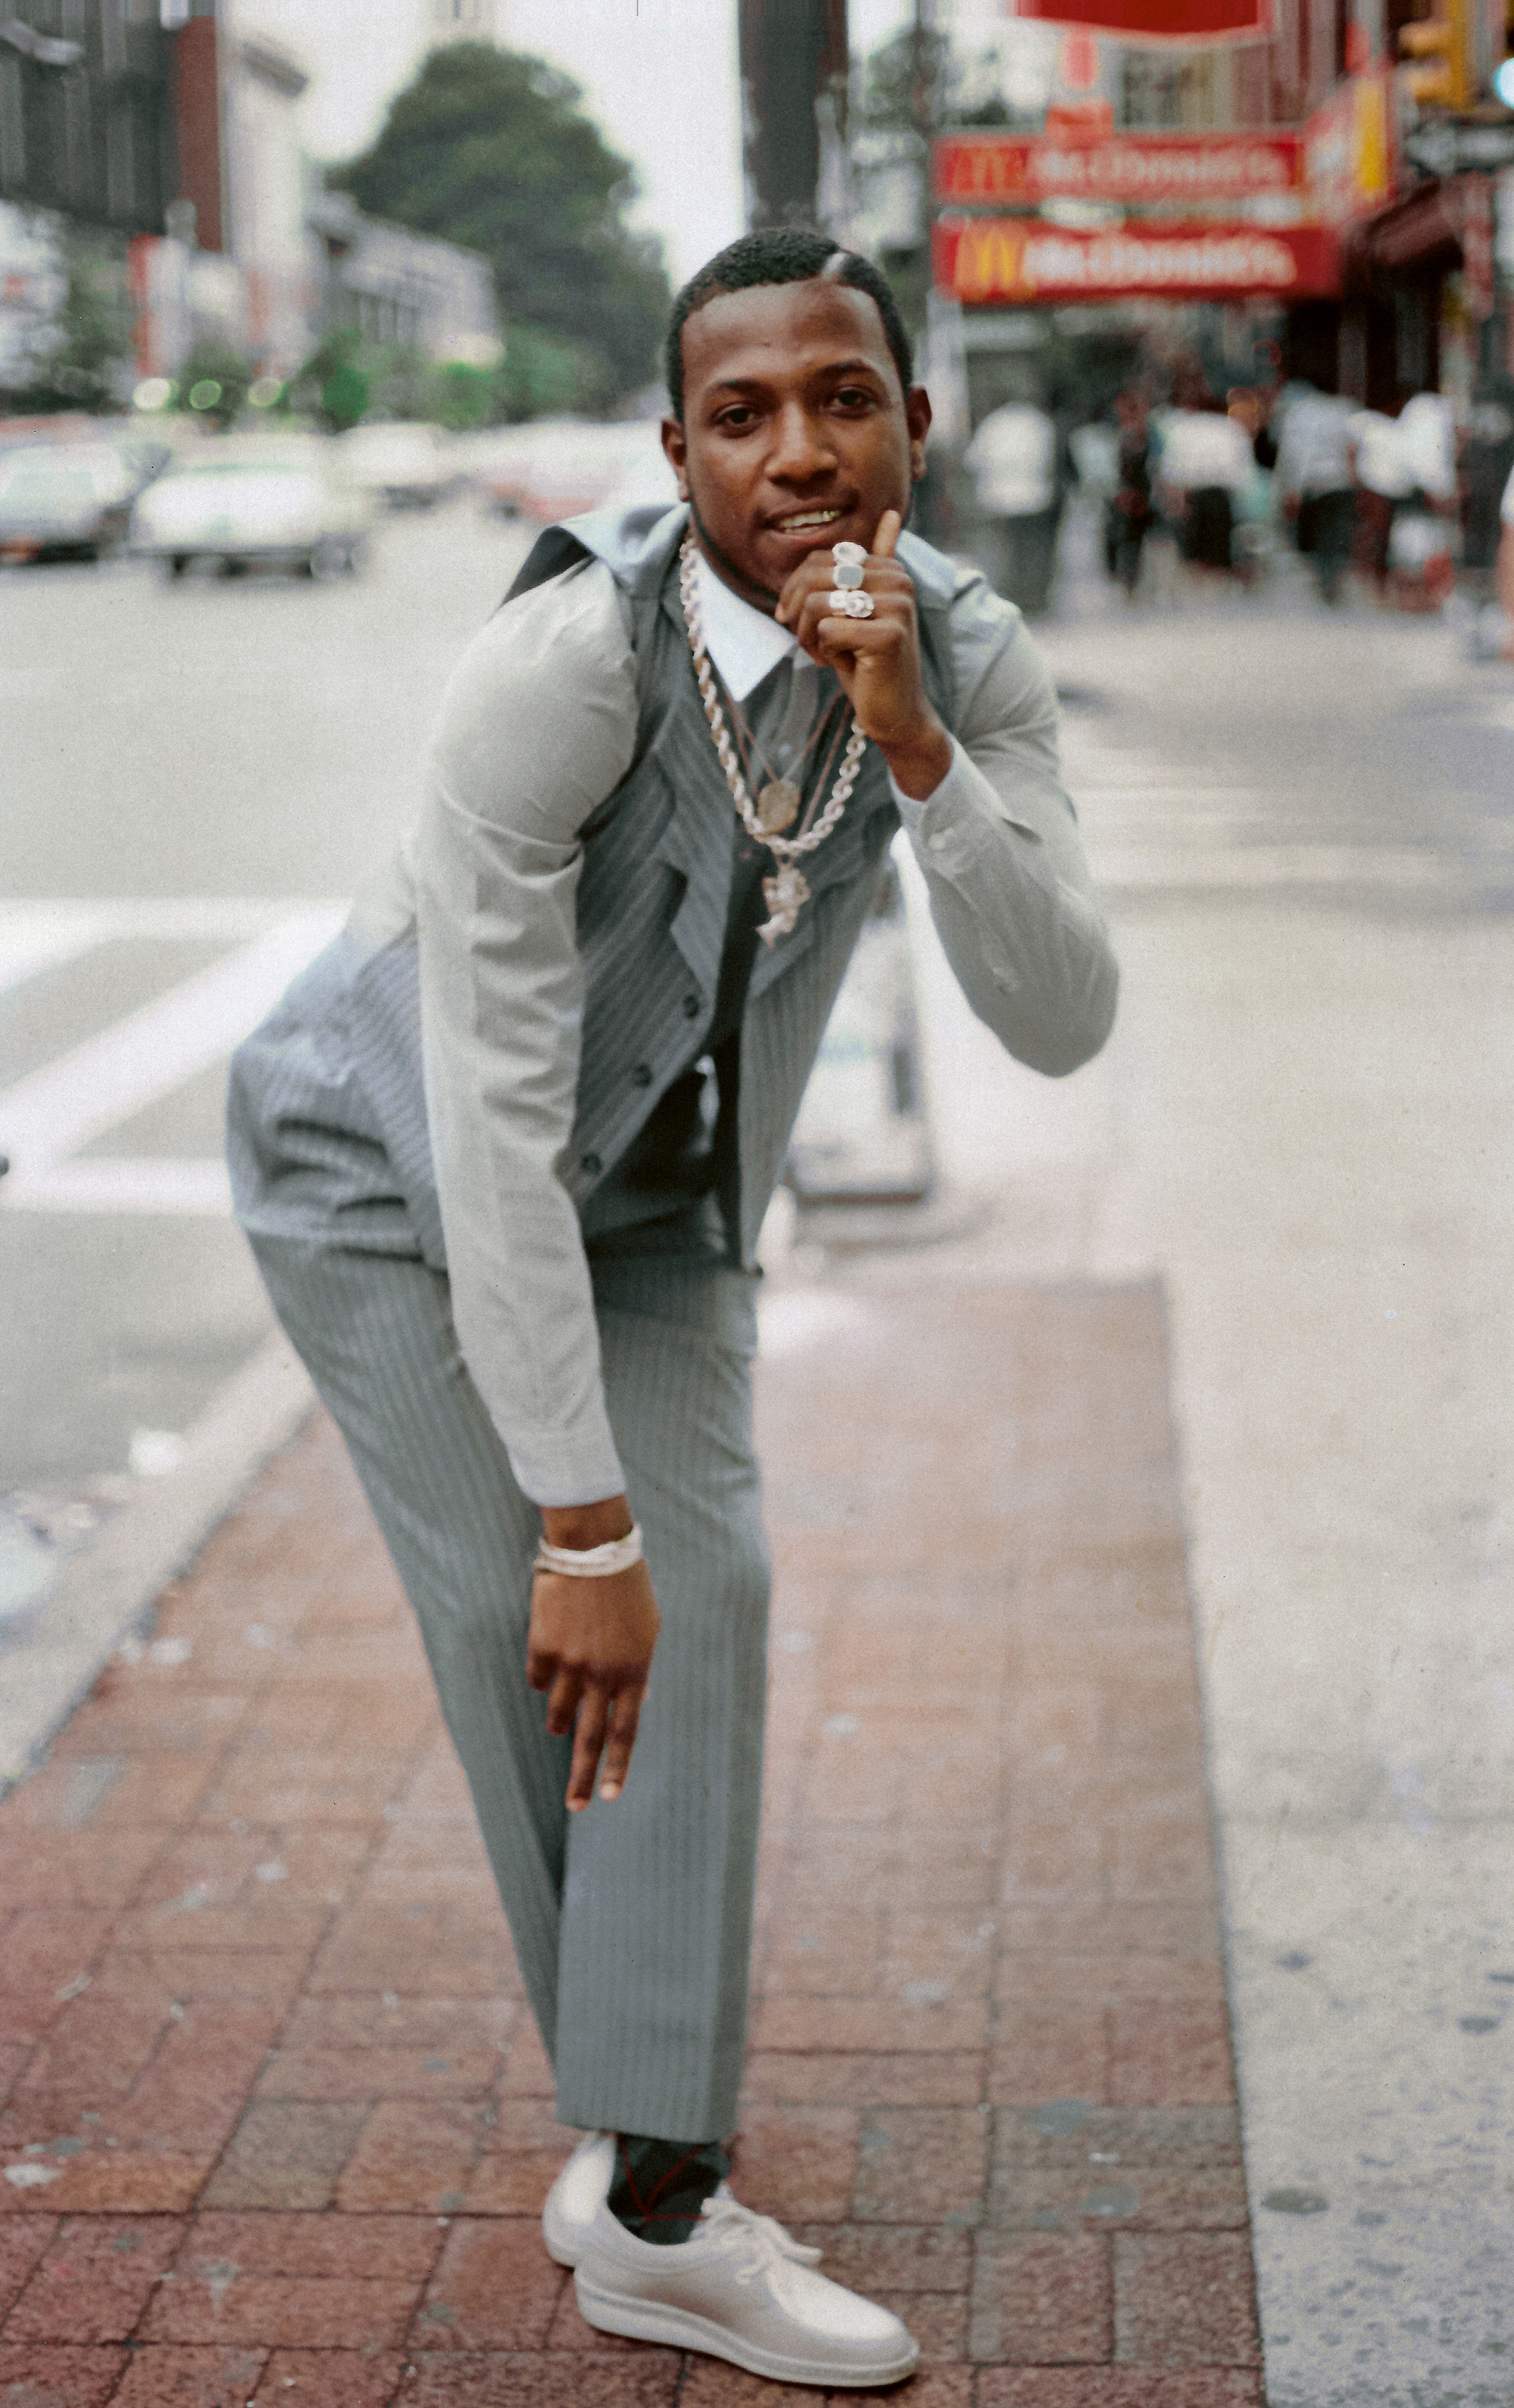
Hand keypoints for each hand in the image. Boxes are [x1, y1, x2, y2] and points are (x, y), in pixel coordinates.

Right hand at [527, 1499, 660, 1811]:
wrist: (592, 1547)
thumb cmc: (627, 1586)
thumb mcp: (647, 1629)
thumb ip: (638, 1670)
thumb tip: (635, 1704)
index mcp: (634, 1670)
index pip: (626, 1732)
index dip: (617, 1768)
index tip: (610, 1797)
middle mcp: (602, 1674)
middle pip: (588, 1738)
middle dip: (582, 1778)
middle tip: (576, 1807)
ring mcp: (569, 1663)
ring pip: (556, 1713)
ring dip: (559, 1720)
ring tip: (561, 1715)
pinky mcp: (541, 1647)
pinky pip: (537, 1680)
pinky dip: (543, 1677)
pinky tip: (552, 1655)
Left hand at [774, 509, 951, 800]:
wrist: (896, 713)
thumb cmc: (868, 663)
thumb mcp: (860, 610)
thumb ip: (868, 567)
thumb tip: (892, 515)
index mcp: (889, 569)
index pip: (820, 560)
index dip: (796, 591)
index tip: (800, 622)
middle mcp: (898, 581)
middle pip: (816, 576)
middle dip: (799, 613)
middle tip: (808, 642)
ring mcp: (897, 607)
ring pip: (818, 604)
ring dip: (809, 636)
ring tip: (823, 655)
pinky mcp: (888, 636)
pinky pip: (828, 631)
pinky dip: (825, 653)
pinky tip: (844, 665)